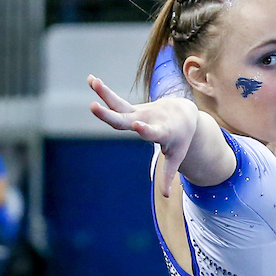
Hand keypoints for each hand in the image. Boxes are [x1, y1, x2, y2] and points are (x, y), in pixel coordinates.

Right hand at [88, 76, 197, 196]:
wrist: (184, 113)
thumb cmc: (180, 139)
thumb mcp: (176, 157)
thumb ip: (168, 175)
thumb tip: (165, 196)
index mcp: (162, 131)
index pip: (153, 131)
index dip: (145, 129)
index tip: (137, 125)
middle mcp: (149, 119)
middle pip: (127, 118)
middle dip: (110, 114)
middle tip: (93, 107)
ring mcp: (140, 112)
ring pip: (119, 105)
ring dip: (104, 93)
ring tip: (91, 81)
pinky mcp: (133, 109)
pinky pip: (116, 101)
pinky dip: (104, 92)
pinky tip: (90, 79)